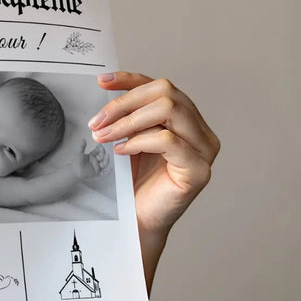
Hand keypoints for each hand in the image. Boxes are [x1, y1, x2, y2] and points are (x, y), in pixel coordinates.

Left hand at [73, 138, 111, 180]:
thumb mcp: (79, 154)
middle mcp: (96, 160)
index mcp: (92, 155)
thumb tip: (83, 139)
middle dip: (103, 154)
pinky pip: (104, 170)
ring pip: (105, 162)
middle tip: (102, 154)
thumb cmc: (77, 163)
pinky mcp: (98, 172)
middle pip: (103, 156)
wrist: (75, 172)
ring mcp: (97, 165)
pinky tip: (107, 168)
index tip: (101, 146)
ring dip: (106, 161)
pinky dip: (106, 169)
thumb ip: (82, 147)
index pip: (99, 150)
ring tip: (104, 160)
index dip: (101, 148)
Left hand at [89, 73, 218, 287]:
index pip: (161, 86)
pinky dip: (139, 141)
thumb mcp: (127, 140)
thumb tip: (105, 89)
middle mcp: (201, 131)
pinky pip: (169, 141)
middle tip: (96, 122)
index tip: (101, 82)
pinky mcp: (199, 170)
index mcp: (186, 120)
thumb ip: (127, 116)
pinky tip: (121, 152)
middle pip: (166, 92)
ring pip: (169, 110)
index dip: (131, 79)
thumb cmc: (133, 183)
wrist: (137, 221)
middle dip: (124, 103)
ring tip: (103, 137)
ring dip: (128, 121)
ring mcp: (204, 150)